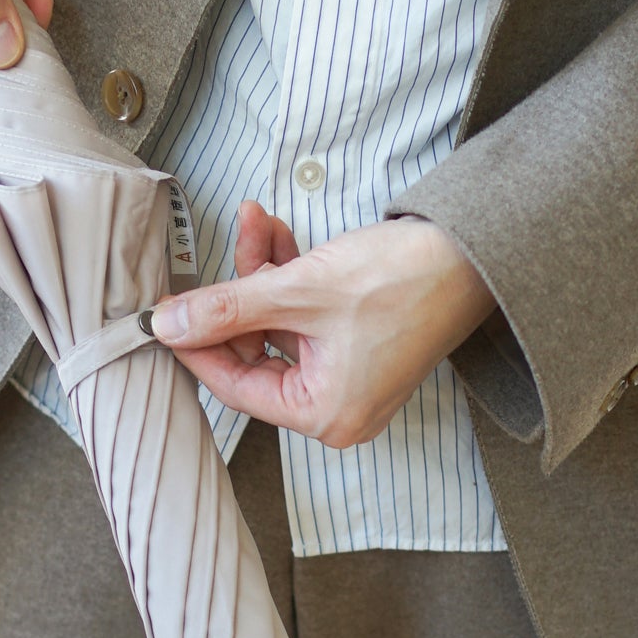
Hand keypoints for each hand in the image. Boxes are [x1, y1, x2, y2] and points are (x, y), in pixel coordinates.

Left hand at [149, 202, 496, 447]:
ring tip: (259, 222)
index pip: (237, 385)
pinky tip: (280, 236)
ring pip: (279, 327)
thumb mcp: (300, 290)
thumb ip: (228, 309)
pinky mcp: (359, 346)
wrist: (473, 249)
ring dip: (262, 274)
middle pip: (258, 352)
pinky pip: (306, 318)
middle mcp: (339, 408)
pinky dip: (289, 279)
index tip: (164, 313)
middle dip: (238, 293)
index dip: (197, 344)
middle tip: (224, 247)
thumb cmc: (403, 278)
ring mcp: (350, 378)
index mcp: (325, 415)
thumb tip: (169, 325)